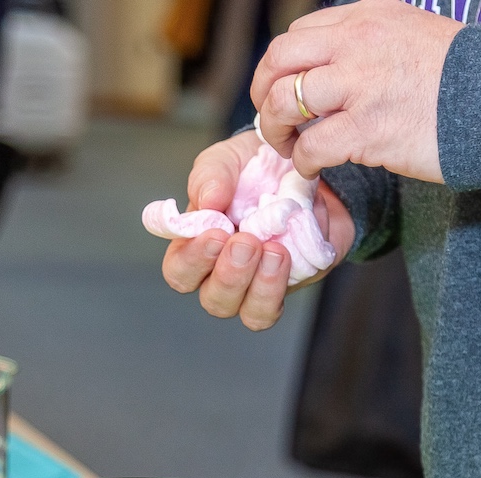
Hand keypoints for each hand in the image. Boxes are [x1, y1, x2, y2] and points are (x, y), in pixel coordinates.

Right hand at [160, 131, 354, 330]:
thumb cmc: (251, 169)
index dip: (193, 260)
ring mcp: (257, 286)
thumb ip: (211, 177)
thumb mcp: (227, 160)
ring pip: (251, 314)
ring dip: (260, 287)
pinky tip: (289, 254)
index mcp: (196, 247)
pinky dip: (283, 285)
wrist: (301, 170)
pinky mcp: (289, 287)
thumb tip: (209, 201)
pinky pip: (280, 305)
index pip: (179, 271)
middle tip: (247, 241)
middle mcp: (223, 275)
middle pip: (215, 300)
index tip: (216, 233)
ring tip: (274, 251)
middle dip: (230, 274)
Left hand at [251, 0, 461, 180]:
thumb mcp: (412, 34)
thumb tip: (334, 69)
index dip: (283, 67)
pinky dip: (302, 162)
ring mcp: (360, 85)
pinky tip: (313, 169)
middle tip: (272, 119)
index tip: (286, 91)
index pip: (299, 35)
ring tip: (288, 147)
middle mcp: (356, 43)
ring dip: (275, 130)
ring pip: (284, 101)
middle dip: (263, 93)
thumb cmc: (466, 77)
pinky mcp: (368, 129)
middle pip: (278, 60)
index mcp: (366, 17)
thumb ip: (370, 45)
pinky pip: (311, 146)